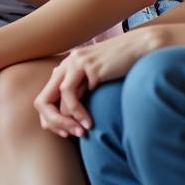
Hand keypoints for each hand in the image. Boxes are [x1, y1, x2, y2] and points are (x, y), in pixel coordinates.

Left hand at [35, 28, 165, 137]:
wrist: (140, 48)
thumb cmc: (121, 70)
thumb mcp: (97, 83)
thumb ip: (82, 94)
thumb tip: (72, 121)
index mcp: (66, 68)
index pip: (46, 98)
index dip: (52, 120)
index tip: (68, 134)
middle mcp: (67, 63)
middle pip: (44, 99)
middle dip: (54, 122)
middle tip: (71, 136)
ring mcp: (76, 63)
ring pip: (58, 95)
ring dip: (67, 120)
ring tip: (82, 133)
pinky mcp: (88, 66)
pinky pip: (71, 93)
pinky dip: (77, 112)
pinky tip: (89, 123)